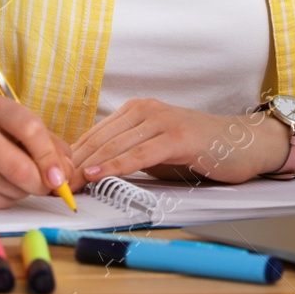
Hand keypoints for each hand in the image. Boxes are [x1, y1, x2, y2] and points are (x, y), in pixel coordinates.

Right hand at [0, 95, 74, 209]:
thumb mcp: (16, 130)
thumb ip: (48, 145)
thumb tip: (67, 173)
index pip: (30, 129)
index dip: (50, 156)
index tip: (61, 176)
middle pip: (21, 168)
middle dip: (42, 183)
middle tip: (50, 186)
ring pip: (13, 189)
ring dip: (24, 191)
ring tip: (13, 179)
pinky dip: (7, 200)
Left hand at [69, 98, 290, 184]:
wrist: (240, 144)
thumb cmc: (198, 150)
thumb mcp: (156, 152)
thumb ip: (129, 155)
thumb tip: (95, 172)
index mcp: (137, 110)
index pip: (95, 133)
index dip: (73, 155)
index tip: (54, 175)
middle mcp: (146, 110)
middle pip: (100, 138)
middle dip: (75, 163)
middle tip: (54, 183)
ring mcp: (162, 120)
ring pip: (116, 144)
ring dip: (90, 166)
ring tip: (69, 182)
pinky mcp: (176, 137)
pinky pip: (140, 153)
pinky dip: (117, 164)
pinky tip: (100, 174)